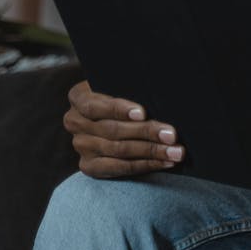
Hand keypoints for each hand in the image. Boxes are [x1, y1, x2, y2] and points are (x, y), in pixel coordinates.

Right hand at [64, 80, 185, 178]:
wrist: (111, 110)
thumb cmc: (122, 90)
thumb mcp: (120, 81)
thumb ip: (130, 84)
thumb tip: (158, 90)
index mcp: (78, 97)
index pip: (95, 106)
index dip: (119, 110)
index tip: (143, 113)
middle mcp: (75, 122)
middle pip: (112, 130)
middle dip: (146, 132)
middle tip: (172, 135)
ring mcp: (81, 145)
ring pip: (119, 150)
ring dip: (151, 152)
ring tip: (175, 151)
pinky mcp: (89, 166)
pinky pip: (118, 168)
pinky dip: (145, 165)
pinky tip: (164, 162)